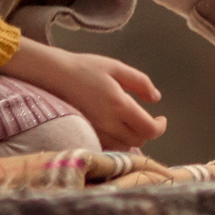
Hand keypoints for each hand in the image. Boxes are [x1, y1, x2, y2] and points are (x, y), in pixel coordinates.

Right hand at [2, 37, 166, 150]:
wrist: (53, 75)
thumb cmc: (85, 68)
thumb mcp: (116, 67)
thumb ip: (140, 82)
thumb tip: (156, 98)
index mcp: (119, 105)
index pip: (149, 129)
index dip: (160, 127)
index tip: (161, 118)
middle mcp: (109, 123)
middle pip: (138, 141)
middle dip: (147, 132)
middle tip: (147, 119)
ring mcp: (96, 132)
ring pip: (124, 147)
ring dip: (133, 138)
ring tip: (132, 124)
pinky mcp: (85, 135)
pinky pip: (108, 147)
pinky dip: (117, 142)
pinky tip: (116, 129)